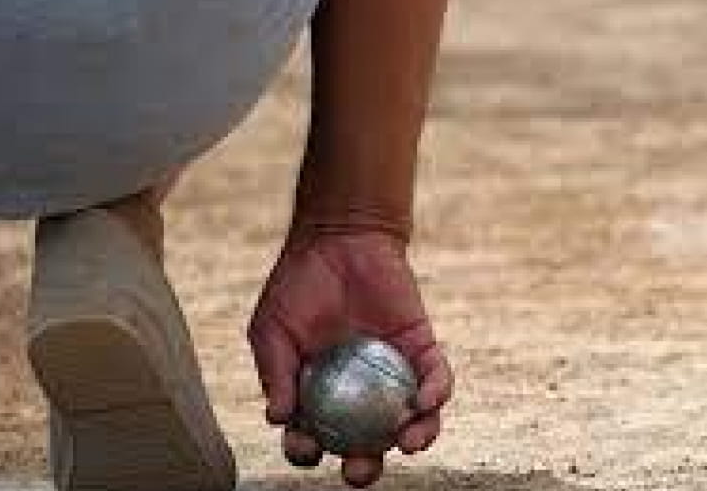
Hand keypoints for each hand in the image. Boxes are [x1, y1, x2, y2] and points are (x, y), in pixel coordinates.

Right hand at [247, 229, 452, 487]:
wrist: (339, 238)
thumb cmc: (298, 284)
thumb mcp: (272, 329)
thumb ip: (275, 373)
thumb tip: (277, 418)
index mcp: (316, 396)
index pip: (312, 437)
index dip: (308, 451)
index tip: (308, 449)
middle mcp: (356, 394)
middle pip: (364, 443)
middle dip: (365, 467)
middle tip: (360, 470)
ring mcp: (391, 375)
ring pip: (409, 421)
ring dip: (414, 439)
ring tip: (407, 444)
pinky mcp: (421, 350)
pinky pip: (435, 380)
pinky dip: (434, 395)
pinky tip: (424, 402)